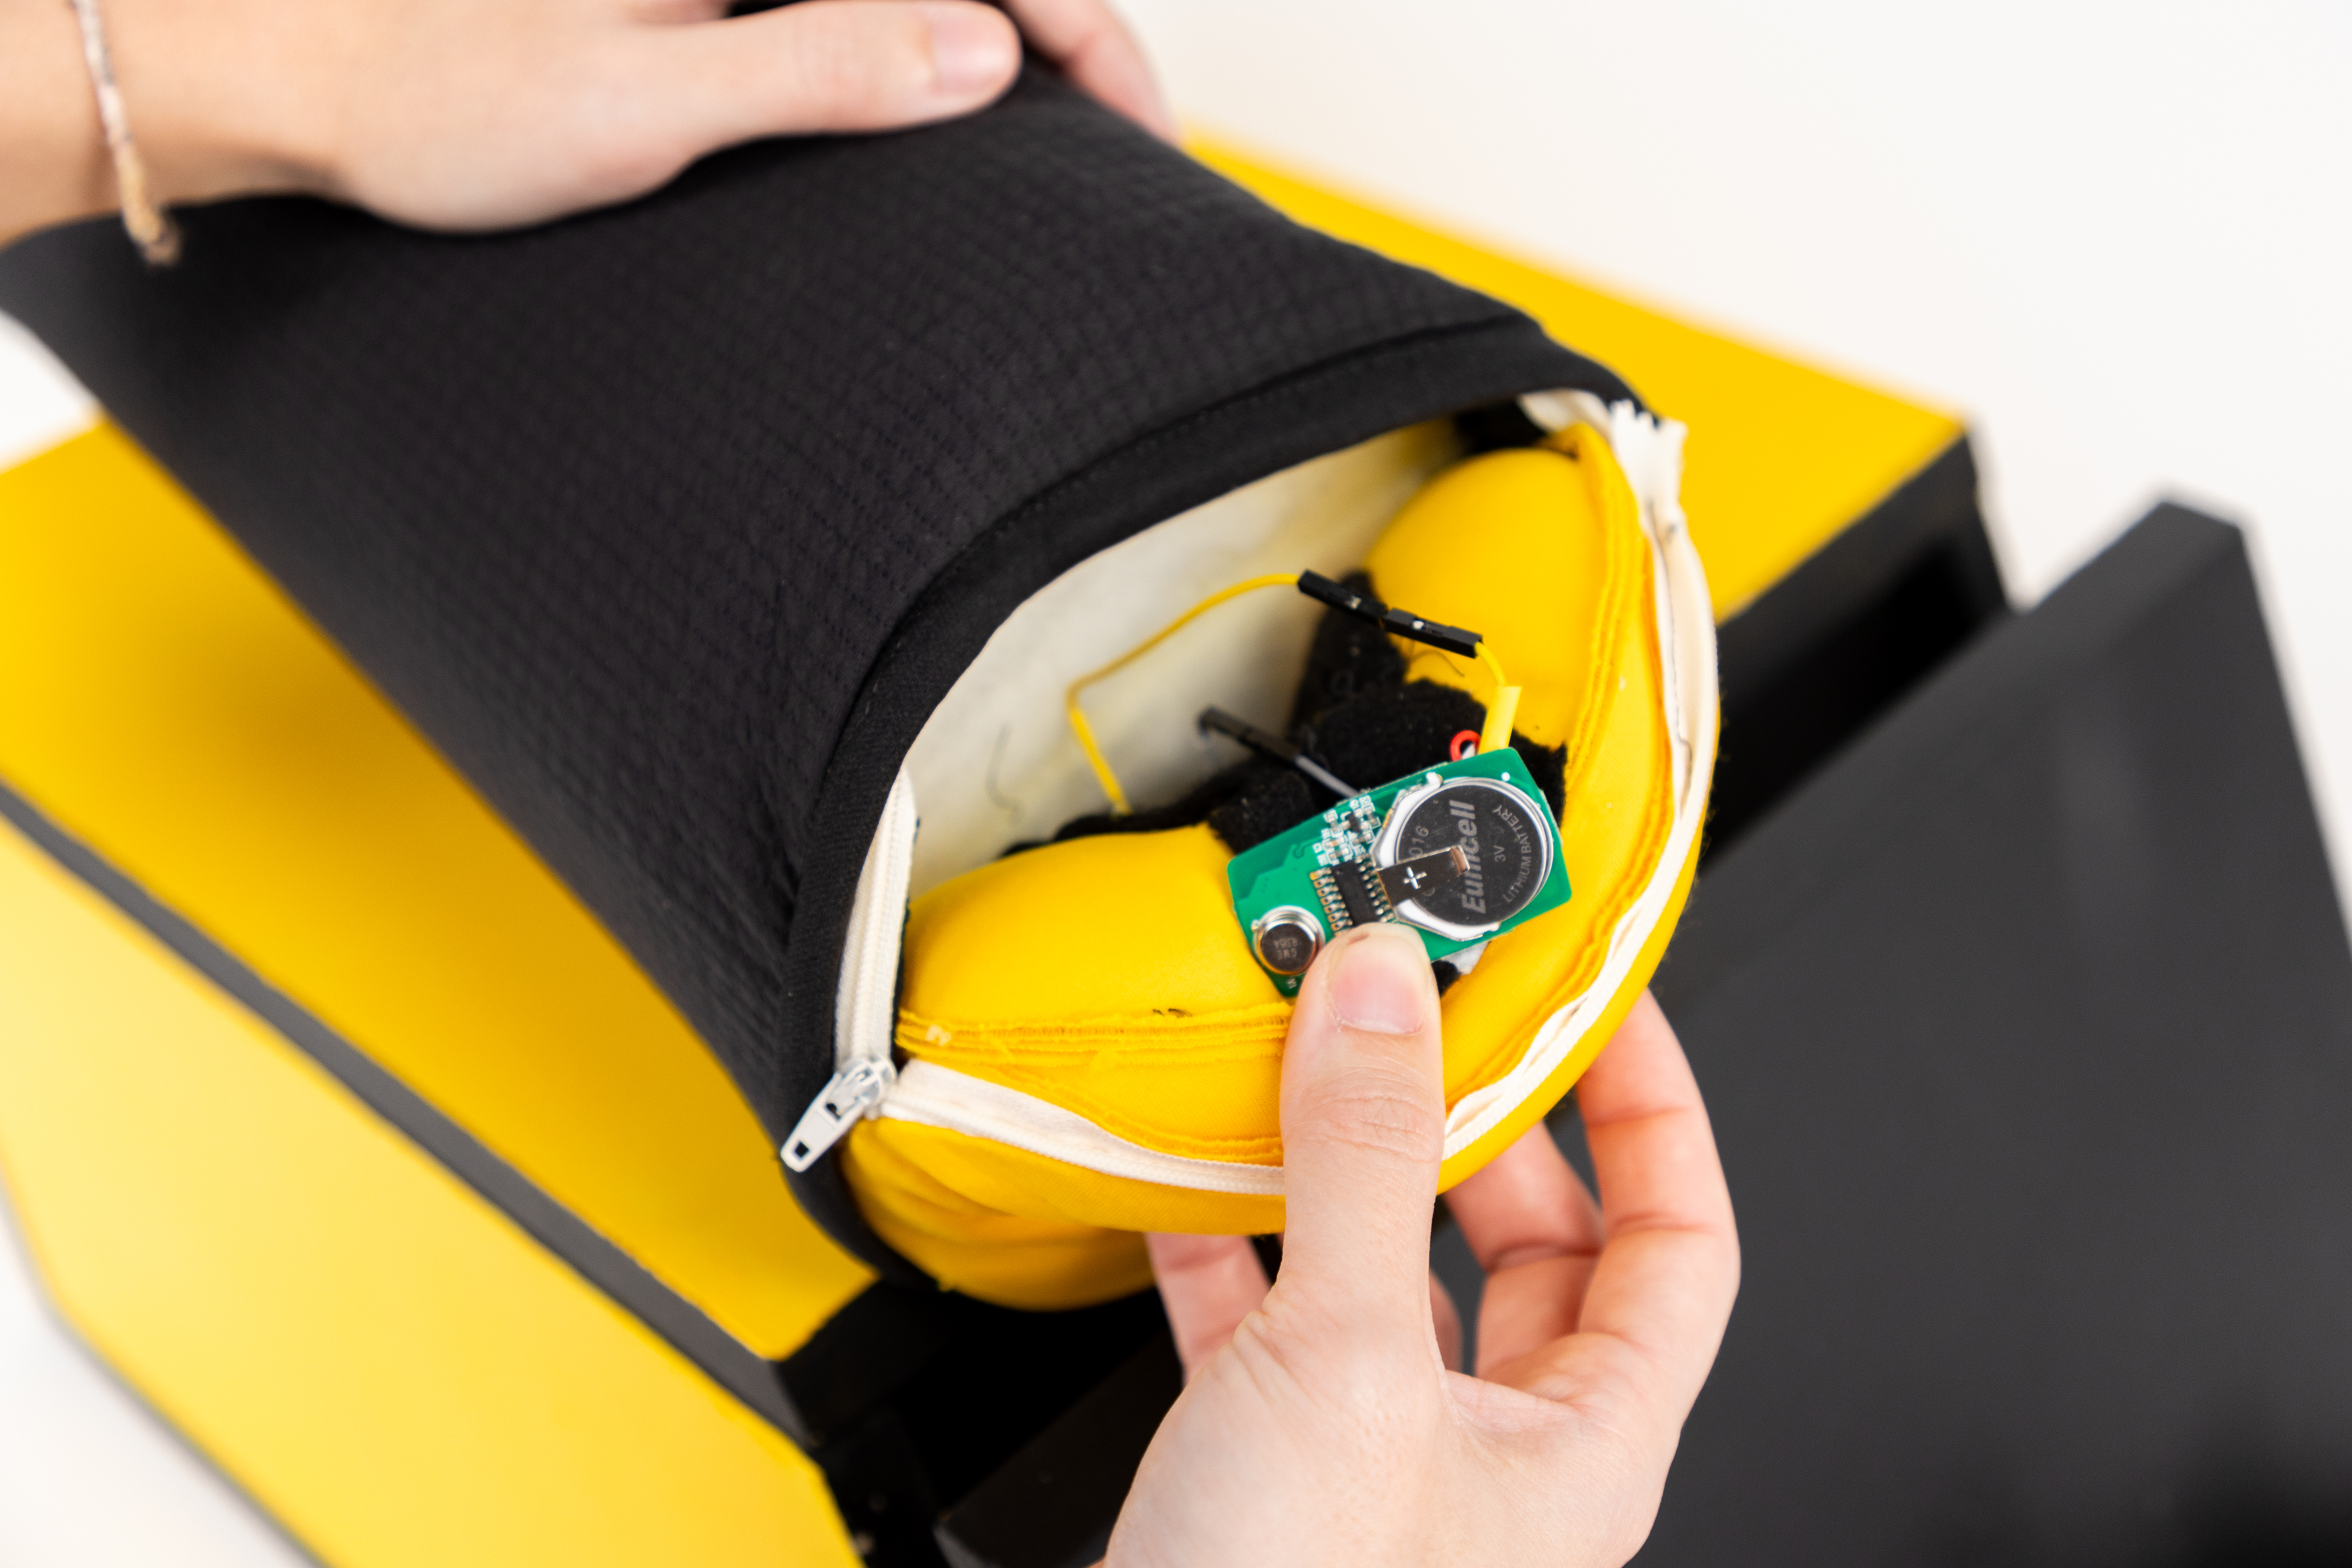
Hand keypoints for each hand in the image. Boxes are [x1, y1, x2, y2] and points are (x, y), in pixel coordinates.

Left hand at [2, 0, 1168, 246]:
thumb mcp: (641, 101)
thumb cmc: (435, 100)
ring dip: (1005, 45)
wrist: (293, 85)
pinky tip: (951, 116)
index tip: (1142, 136)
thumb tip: (983, 52)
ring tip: (1067, 144)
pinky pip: (853, 8)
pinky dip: (926, 51)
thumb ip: (816, 62)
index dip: (1091, 35)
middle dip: (1069, 39)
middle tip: (1127, 154)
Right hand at [1122, 926, 1738, 1566]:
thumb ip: (1370, 1165)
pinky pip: (1270, 1317)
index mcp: (1585, 1438)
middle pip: (1529, 1238)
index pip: (1679, 1233)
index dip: (1653, 1103)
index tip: (1601, 997)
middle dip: (1477, 1118)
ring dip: (1344, 1165)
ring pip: (1390, 1268)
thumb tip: (1387, 1000)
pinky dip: (1232, 1238)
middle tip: (1436, 1014)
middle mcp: (1497, 1447)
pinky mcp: (1270, 1462)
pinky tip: (1190, 1181)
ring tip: (1310, 1069)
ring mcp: (1383, 1453)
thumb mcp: (1350, 1366)